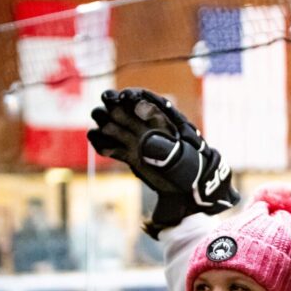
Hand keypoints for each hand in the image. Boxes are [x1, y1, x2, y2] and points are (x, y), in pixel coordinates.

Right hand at [88, 88, 238, 236]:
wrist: (188, 194)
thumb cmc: (193, 173)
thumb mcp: (185, 159)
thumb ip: (169, 151)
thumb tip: (148, 144)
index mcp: (166, 120)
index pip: (148, 101)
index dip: (135, 96)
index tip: (125, 97)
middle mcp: (149, 127)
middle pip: (127, 109)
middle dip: (115, 104)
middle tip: (106, 103)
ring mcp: (138, 141)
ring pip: (116, 125)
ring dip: (105, 121)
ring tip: (98, 121)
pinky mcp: (130, 156)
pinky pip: (112, 147)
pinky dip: (103, 143)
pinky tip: (97, 141)